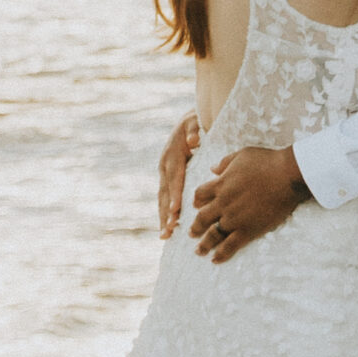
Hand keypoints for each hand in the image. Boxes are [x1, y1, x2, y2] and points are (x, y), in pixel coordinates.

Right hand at [158, 110, 200, 236]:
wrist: (188, 122)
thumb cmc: (195, 123)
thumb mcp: (195, 122)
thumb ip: (194, 130)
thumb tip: (194, 140)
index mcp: (172, 155)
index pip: (174, 177)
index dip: (175, 194)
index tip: (177, 209)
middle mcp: (165, 166)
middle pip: (165, 192)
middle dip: (167, 212)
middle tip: (169, 230)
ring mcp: (164, 174)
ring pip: (162, 198)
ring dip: (163, 217)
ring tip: (165, 235)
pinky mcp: (167, 180)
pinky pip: (165, 199)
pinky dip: (165, 214)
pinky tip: (168, 230)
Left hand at [190, 145, 310, 260]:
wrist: (287, 175)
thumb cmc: (268, 161)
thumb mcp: (242, 155)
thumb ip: (225, 163)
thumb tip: (213, 168)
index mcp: (221, 184)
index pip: (200, 194)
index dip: (197, 201)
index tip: (197, 206)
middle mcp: (223, 203)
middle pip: (202, 217)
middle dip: (195, 227)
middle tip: (192, 233)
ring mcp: (234, 218)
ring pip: (213, 234)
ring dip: (204, 244)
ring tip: (199, 251)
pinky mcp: (248, 229)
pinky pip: (230, 245)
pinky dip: (221, 254)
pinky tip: (215, 259)